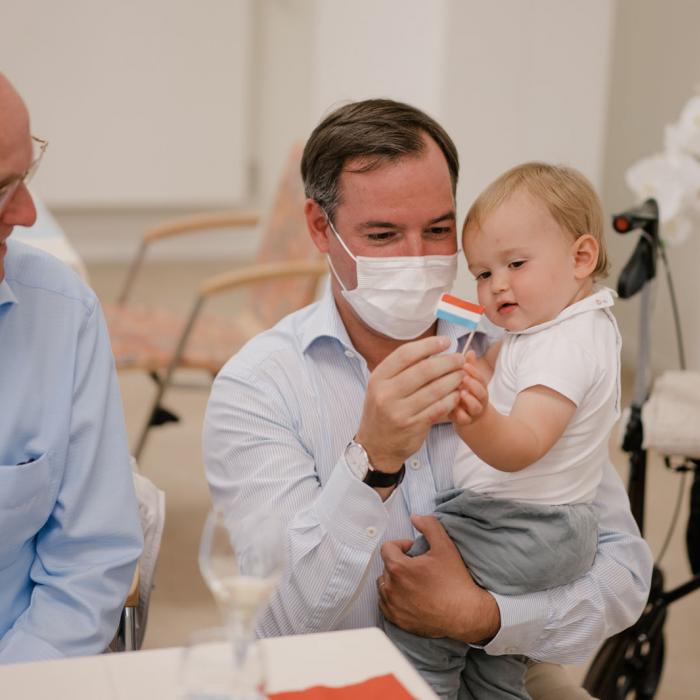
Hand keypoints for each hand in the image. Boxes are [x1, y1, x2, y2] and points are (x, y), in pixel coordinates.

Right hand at [355, 336, 464, 471]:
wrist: (375, 445)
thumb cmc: (383, 410)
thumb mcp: (382, 387)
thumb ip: (402, 369)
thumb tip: (432, 350)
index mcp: (378, 378)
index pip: (406, 354)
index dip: (429, 345)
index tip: (446, 341)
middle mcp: (386, 393)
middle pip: (424, 370)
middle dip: (447, 361)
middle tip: (459, 359)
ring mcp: (399, 411)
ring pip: (435, 389)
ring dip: (453, 379)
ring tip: (461, 374)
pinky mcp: (413, 425)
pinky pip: (439, 407)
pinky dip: (451, 398)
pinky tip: (456, 393)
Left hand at [377, 515, 499, 642]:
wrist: (465, 614)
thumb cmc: (454, 581)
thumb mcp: (445, 546)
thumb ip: (429, 525)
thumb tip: (415, 518)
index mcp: (398, 568)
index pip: (387, 548)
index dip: (401, 545)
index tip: (414, 551)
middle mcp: (390, 588)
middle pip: (386, 566)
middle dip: (399, 563)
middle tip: (418, 567)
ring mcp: (392, 606)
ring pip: (384, 585)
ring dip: (394, 580)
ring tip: (413, 582)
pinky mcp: (396, 620)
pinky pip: (385, 604)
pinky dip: (393, 598)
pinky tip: (410, 597)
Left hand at [448, 350, 488, 426]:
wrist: (471, 419)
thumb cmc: (467, 395)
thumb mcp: (468, 380)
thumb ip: (469, 367)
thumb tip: (470, 351)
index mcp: (480, 387)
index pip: (480, 378)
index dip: (474, 372)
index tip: (465, 365)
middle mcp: (479, 399)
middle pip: (481, 392)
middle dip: (474, 385)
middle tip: (464, 379)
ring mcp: (473, 412)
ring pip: (475, 407)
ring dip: (469, 400)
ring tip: (461, 393)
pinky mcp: (465, 422)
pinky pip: (464, 420)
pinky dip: (460, 416)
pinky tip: (454, 411)